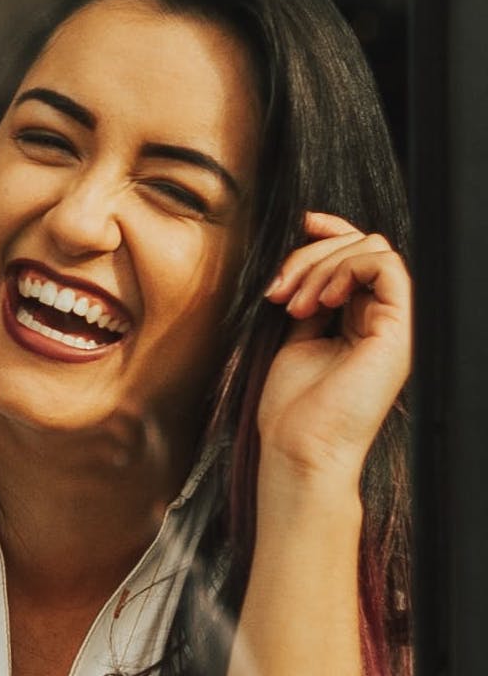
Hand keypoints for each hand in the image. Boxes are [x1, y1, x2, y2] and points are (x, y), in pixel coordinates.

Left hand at [258, 212, 410, 483]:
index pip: (357, 253)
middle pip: (360, 244)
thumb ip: (306, 298)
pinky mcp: (399, 330)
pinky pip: (386, 266)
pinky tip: (317, 300)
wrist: (300, 447)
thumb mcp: (294, 338)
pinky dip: (346, 268)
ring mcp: (395, 323)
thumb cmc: (292, 406)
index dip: (327, 231)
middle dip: (310, 254)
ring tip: (291, 303)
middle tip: (276, 292)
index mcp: (360, 319)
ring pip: (372, 248)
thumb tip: (298, 260)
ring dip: (321, 264)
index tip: (293, 228)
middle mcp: (383, 317)